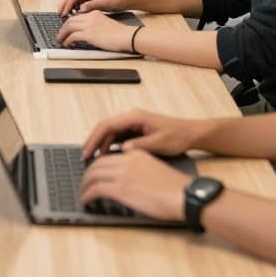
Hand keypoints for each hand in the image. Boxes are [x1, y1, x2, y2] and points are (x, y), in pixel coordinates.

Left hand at [56, 13, 134, 51]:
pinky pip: (72, 36)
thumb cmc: (120, 34)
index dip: (69, 22)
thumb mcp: (105, 25)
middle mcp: (90, 17)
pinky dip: (67, 40)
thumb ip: (95, 26)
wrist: (126, 36)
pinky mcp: (89, 34)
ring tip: (60, 40)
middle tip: (60, 35)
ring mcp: (89, 25)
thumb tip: (86, 33)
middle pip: (70, 20)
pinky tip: (67, 44)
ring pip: (68, 27)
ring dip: (62, 34)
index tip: (66, 28)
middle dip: (63, 28)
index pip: (77, 16)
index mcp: (94, 13)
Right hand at [57, 0, 132, 15]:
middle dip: (63, 4)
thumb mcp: (105, 2)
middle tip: (59, 14)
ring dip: (69, 6)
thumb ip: (92, 5)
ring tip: (66, 15)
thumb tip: (81, 9)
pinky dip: (75, 7)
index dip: (67, 5)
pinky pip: (80, 2)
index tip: (63, 13)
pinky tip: (75, 14)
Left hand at [77, 149, 192, 221]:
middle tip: (84, 184)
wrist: (185, 195)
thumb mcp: (155, 169)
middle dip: (87, 175)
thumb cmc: (176, 189)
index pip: (109, 157)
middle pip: (98, 164)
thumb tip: (130, 181)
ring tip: (82, 194)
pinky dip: (87, 195)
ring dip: (84, 185)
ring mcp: (122, 174)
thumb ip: (140, 170)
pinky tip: (85, 201)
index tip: (94, 173)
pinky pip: (95, 189)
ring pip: (92, 176)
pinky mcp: (120, 189)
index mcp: (136, 154)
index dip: (98, 166)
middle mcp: (127, 160)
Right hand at [81, 108, 202, 159]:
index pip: (107, 126)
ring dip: (100, 144)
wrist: (191, 134)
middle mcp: (131, 117)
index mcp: (135, 117)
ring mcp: (133, 123)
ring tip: (92, 159)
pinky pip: (117, 136)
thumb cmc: (177, 137)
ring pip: (110, 132)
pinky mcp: (136, 130)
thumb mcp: (159, 143)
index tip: (87, 153)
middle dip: (93, 141)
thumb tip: (121, 150)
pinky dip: (109, 145)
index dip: (94, 140)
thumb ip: (139, 146)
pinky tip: (106, 157)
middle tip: (84, 157)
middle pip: (105, 127)